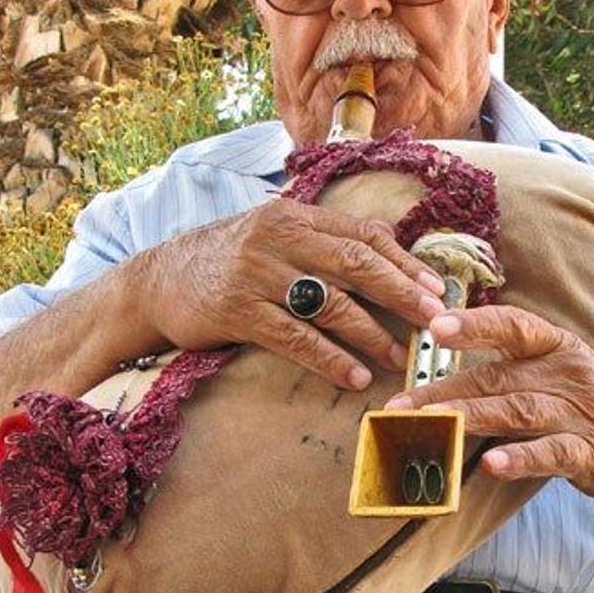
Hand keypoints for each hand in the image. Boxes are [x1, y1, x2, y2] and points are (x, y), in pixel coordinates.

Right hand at [135, 198, 447, 390]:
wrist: (157, 281)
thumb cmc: (227, 260)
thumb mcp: (274, 235)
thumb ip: (325, 237)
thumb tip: (389, 242)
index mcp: (293, 216)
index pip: (362, 235)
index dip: (404, 262)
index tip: (436, 288)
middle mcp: (278, 239)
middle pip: (354, 263)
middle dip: (401, 293)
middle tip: (434, 319)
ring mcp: (256, 274)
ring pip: (329, 303)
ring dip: (371, 334)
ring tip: (398, 357)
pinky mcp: (237, 311)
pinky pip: (295, 338)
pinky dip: (329, 358)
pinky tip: (354, 376)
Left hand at [387, 304, 593, 499]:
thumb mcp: (560, 371)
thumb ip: (509, 371)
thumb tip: (442, 379)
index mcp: (557, 348)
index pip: (514, 327)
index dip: (476, 325)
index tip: (435, 326)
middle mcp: (568, 376)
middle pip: (499, 378)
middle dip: (444, 390)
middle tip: (399, 405)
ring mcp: (580, 415)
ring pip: (519, 411)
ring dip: (471, 417)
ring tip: (432, 424)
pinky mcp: (590, 455)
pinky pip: (552, 454)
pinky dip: (520, 458)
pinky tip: (490, 464)